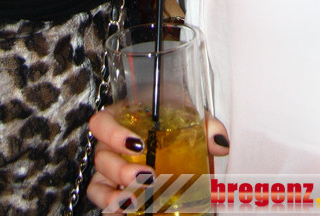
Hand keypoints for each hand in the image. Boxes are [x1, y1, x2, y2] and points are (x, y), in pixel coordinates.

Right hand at [86, 107, 229, 212]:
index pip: (102, 123)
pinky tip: (127, 214)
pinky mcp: (115, 189)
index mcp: (121, 118)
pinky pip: (104, 202)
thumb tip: (220, 142)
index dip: (114, 134)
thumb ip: (204, 125)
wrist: (174, 134)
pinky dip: (112, 210)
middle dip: (121, 170)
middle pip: (102, 158)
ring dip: (114, 195)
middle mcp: (110, 145)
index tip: (140, 144)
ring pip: (99, 184)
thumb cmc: (172, 118)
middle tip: (148, 176)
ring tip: (135, 202)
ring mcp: (110, 170)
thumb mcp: (186, 114)